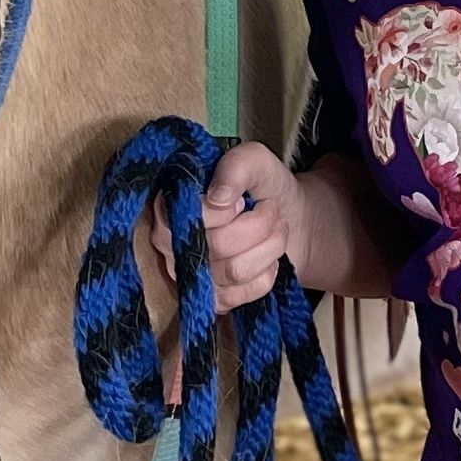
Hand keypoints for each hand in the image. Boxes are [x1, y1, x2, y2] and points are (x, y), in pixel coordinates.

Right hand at [151, 140, 305, 312]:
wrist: (290, 217)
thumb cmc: (263, 187)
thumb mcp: (255, 161)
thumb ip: (237, 165)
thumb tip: (219, 198)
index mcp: (170, 204)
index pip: (190, 217)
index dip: (226, 211)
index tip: (244, 201)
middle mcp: (170, 243)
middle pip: (217, 245)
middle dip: (259, 226)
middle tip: (271, 211)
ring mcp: (191, 275)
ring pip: (234, 271)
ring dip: (269, 246)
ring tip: (277, 230)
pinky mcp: (213, 298)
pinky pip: (244, 293)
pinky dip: (268, 272)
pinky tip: (268, 257)